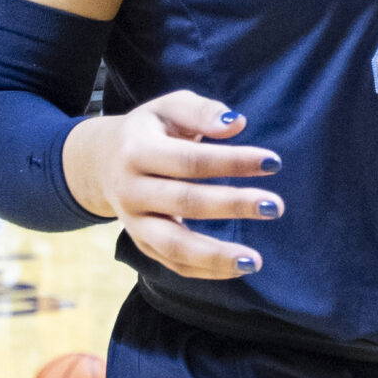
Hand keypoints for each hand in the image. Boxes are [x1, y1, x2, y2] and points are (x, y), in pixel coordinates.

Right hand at [61, 92, 281, 278]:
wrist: (102, 162)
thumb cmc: (151, 130)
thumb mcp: (169, 107)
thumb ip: (201, 111)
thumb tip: (237, 124)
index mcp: (137, 151)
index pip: (190, 160)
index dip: (232, 161)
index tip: (273, 162)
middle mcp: (131, 190)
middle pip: (185, 202)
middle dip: (232, 205)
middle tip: (275, 206)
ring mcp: (134, 223)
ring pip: (173, 245)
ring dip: (216, 256)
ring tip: (256, 261)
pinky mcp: (141, 244)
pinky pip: (173, 264)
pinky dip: (206, 271)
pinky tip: (238, 268)